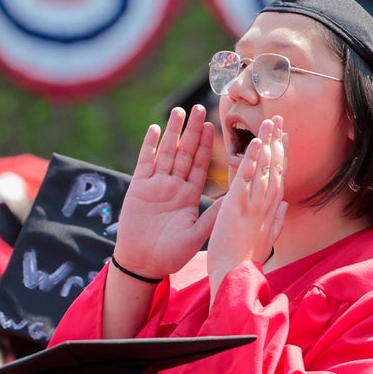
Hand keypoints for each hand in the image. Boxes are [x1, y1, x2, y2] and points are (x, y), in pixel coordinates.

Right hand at [112, 106, 220, 279]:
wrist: (143, 264)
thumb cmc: (170, 254)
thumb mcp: (198, 235)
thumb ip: (212, 215)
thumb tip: (234, 197)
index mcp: (189, 196)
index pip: (200, 165)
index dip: (207, 146)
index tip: (213, 126)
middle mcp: (173, 187)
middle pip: (185, 153)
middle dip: (192, 131)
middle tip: (199, 108)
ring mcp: (155, 186)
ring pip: (166, 153)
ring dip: (173, 132)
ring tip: (179, 111)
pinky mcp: (138, 188)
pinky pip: (145, 163)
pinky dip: (149, 147)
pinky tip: (154, 130)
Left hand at [207, 117, 286, 293]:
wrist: (233, 276)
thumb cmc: (244, 260)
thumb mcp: (266, 238)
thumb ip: (276, 219)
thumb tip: (284, 205)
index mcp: (271, 211)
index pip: (279, 176)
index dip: (283, 155)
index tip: (284, 137)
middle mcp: (267, 204)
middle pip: (276, 166)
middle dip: (278, 141)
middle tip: (279, 119)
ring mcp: (254, 204)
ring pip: (265, 168)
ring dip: (268, 143)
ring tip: (270, 121)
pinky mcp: (238, 205)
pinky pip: (247, 178)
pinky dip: (252, 159)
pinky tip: (256, 142)